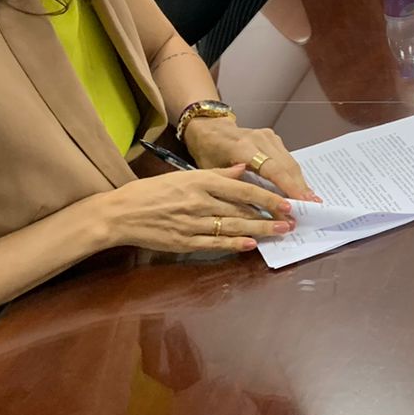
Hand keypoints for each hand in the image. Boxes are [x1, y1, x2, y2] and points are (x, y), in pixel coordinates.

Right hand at [96, 165, 295, 252]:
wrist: (121, 213)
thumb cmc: (154, 192)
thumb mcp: (185, 175)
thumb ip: (216, 174)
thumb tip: (243, 168)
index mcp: (200, 182)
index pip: (241, 190)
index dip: (266, 197)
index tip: (286, 202)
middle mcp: (199, 202)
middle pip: (241, 211)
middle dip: (269, 216)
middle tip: (292, 220)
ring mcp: (192, 224)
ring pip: (232, 228)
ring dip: (259, 230)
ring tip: (279, 232)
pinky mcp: (184, 242)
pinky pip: (214, 244)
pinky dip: (234, 245)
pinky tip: (250, 246)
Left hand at [181, 116, 319, 200]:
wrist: (209, 127)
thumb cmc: (207, 152)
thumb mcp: (213, 174)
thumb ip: (236, 189)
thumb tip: (259, 212)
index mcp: (242, 148)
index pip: (272, 170)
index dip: (289, 187)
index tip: (302, 202)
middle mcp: (260, 139)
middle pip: (286, 166)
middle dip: (300, 187)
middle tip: (313, 206)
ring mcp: (268, 136)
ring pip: (290, 162)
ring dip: (300, 182)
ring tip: (310, 201)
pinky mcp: (273, 137)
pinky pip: (287, 158)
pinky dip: (293, 174)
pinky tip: (299, 188)